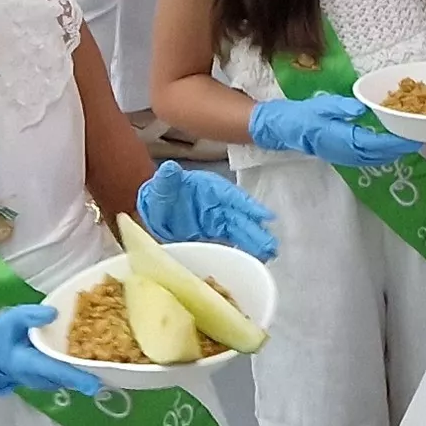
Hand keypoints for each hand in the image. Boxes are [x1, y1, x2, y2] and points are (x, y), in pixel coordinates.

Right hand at [0, 305, 105, 399]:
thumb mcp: (8, 321)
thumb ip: (28, 315)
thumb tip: (53, 312)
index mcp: (30, 363)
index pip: (56, 372)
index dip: (77, 378)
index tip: (96, 384)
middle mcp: (41, 376)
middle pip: (71, 377)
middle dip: (93, 373)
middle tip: (118, 365)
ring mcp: (47, 379)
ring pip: (71, 377)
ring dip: (90, 369)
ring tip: (115, 357)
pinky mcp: (51, 377)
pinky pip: (69, 373)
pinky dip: (82, 365)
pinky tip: (99, 352)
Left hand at [135, 164, 276, 257]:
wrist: (154, 209)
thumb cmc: (160, 192)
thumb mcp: (162, 184)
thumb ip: (167, 178)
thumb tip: (169, 168)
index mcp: (212, 188)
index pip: (233, 197)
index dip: (249, 207)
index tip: (266, 216)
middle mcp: (220, 204)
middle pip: (242, 217)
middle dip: (256, 230)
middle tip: (272, 244)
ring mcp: (218, 220)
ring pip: (241, 231)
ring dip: (255, 242)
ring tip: (271, 253)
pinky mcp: (215, 233)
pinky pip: (232, 241)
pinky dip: (244, 249)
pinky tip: (256, 258)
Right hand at [247, 92, 424, 167]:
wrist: (285, 129)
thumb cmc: (304, 113)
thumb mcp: (323, 104)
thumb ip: (343, 107)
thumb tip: (363, 108)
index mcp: (340, 138)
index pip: (373, 143)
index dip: (393, 142)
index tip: (411, 138)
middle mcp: (344, 152)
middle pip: (377, 154)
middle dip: (398, 149)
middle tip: (418, 139)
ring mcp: (344, 157)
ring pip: (373, 159)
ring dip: (392, 153)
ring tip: (409, 143)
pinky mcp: (343, 157)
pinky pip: (367, 159)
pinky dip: (381, 155)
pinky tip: (390, 148)